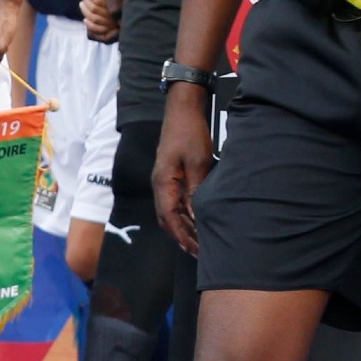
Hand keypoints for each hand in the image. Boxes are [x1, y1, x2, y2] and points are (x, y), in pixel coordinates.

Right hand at [153, 85, 214, 255]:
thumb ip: (197, 191)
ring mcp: (165, 180)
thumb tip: (198, 218)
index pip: (169, 218)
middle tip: (200, 252)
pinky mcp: (172, 174)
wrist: (183, 108)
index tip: (196, 250)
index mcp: (163, 183)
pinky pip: (176, 201)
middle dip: (182, 237)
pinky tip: (197, 220)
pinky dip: (185, 214)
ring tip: (200, 242)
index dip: (182, 237)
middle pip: (167, 219)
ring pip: (171, 212)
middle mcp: (160, 184)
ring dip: (184, 227)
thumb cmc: (190, 132)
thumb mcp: (199, 162)